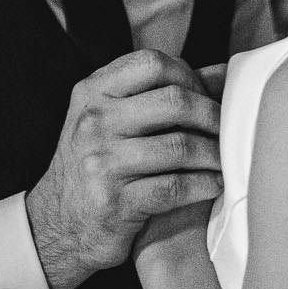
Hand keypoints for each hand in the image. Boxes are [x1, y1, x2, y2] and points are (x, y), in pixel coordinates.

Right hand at [26, 49, 222, 288]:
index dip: (189, 76)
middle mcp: (94, 122)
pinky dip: (205, 184)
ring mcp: (102, 162)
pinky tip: (215, 184)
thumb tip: (221, 73)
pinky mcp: (116, 201)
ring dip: (215, 153)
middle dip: (212, 115)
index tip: (204, 95)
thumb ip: (158, 92)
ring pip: (180, 146)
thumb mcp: (110, 120)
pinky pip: (175, 187)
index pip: (152, 63)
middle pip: (174, 101)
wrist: (59, 225)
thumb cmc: (95, 166)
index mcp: (93, 93)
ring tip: (227, 158)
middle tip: (228, 129)